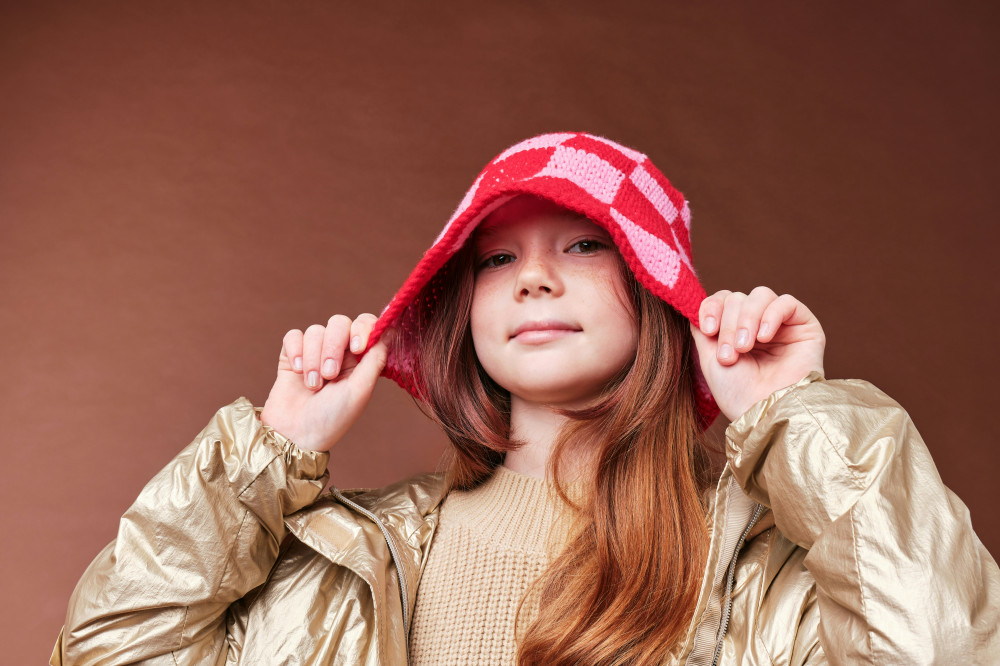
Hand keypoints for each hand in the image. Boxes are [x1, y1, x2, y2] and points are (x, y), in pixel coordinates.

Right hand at [260, 313, 388, 451]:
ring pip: (315, 331)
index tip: (357, 348)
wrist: (296, 435)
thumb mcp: (360, 390)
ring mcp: (314, 352)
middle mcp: (339, 352)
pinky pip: (293, 336)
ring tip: (313, 385)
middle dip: (333, 347)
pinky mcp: (292, 356)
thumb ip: (376, 359)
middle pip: (339, 323)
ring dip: (313, 358)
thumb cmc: (333, 418)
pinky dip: (296, 351)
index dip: (362, 328)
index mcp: (360, 359)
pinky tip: (297, 371)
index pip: (366, 324)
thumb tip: (392, 329)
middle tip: (330, 375)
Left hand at [689, 287, 825, 421]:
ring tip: (745, 348)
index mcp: (735, 330)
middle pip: (738, 298)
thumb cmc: (737, 393)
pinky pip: (787, 302)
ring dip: (747, 319)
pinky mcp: (804, 325)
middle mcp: (757, 323)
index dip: (712, 307)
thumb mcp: (709, 357)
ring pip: (760, 295)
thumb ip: (702, 328)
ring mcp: (781, 323)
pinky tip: (765, 337)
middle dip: (730, 325)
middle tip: (731, 354)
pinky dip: (771, 315)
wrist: (765, 413)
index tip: (708, 329)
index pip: (722, 300)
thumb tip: (696, 305)